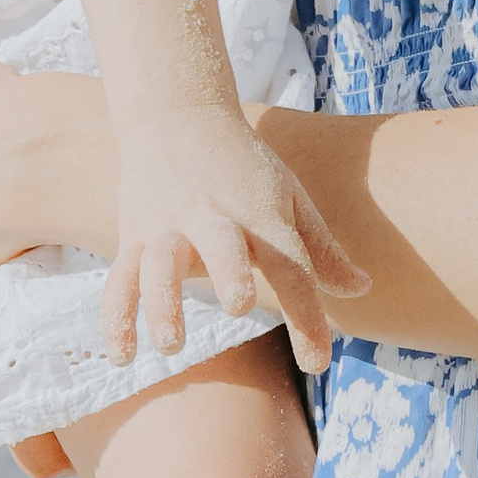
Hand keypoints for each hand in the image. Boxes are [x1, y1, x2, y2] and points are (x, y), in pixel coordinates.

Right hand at [110, 106, 368, 375]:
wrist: (177, 114)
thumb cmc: (244, 168)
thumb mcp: (289, 198)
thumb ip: (322, 250)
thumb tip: (361, 289)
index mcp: (262, 214)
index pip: (290, 267)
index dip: (306, 317)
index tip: (317, 363)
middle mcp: (214, 217)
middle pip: (222, 246)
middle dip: (229, 272)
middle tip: (237, 303)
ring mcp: (168, 226)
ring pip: (159, 265)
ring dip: (163, 304)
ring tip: (170, 345)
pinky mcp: (134, 234)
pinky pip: (121, 280)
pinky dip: (116, 318)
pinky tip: (122, 357)